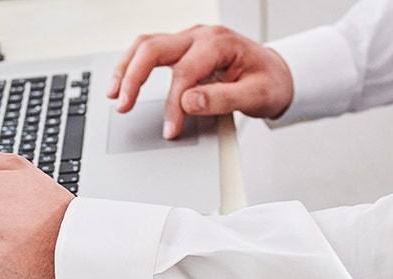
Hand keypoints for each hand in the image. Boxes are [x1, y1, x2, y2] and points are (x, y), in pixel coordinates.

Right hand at [108, 24, 293, 139]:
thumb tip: (189, 102)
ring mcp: (190, 39)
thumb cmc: (269, 82)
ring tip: (113, 94)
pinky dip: (134, 65)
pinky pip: (152, 50)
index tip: (170, 129)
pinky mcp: (184, 48)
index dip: (174, 104)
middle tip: (122, 105)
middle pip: (154, 48)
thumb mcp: (256, 95)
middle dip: (133, 78)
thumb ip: (223, 99)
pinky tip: (124, 82)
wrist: (278, 74)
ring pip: (147, 45)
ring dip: (126, 68)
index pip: (185, 73)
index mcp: (219, 43)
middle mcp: (200, 36)